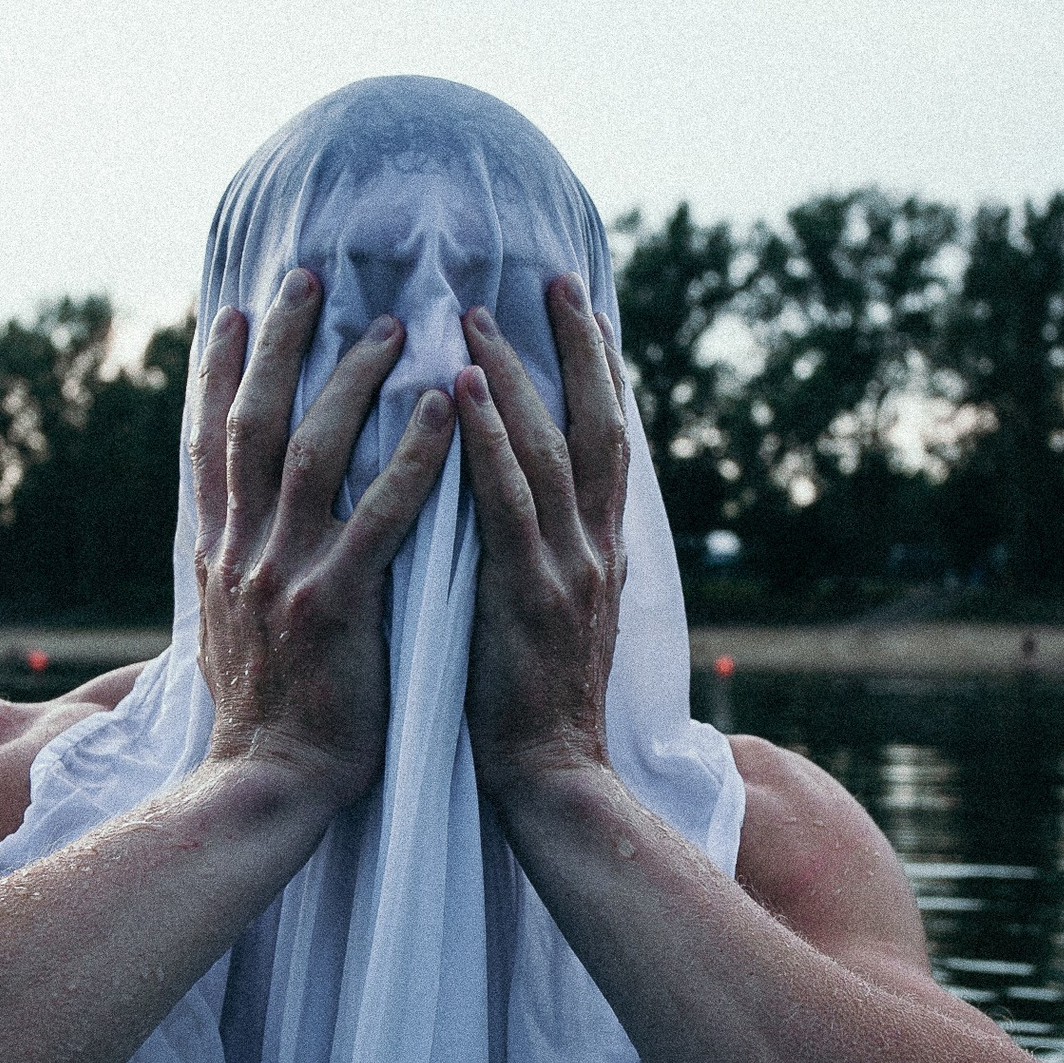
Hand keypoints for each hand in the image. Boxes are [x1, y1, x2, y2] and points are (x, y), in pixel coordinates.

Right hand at [191, 269, 454, 807]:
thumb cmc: (265, 719)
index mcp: (219, 555)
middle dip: (279, 342)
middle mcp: (242, 552)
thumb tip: (234, 538)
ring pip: (312, 450)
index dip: (218, 371)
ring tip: (394, 323)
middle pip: (253, 421)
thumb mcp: (228, 633)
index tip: (233, 310)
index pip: (211, 443)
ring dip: (352, 379)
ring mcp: (285, 575)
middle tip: (308, 276)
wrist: (269, 789)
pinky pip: (381, 515)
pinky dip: (413, 456)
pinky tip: (447, 408)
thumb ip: (236, 573)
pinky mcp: (337, 606)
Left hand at [454, 274, 631, 797]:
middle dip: (576, 347)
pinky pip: (505, 500)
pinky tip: (455, 391)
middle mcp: (594, 549)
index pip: (608, 441)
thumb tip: (538, 515)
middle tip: (549, 278)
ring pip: (547, 447)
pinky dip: (486, 439)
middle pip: (597, 424)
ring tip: (475, 313)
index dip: (600, 371)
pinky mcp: (527, 596)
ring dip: (512, 375)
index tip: (583, 307)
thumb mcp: (555, 621)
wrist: (550, 784)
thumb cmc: (534, 709)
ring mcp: (566, 569)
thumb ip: (550, 559)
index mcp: (599, 552)